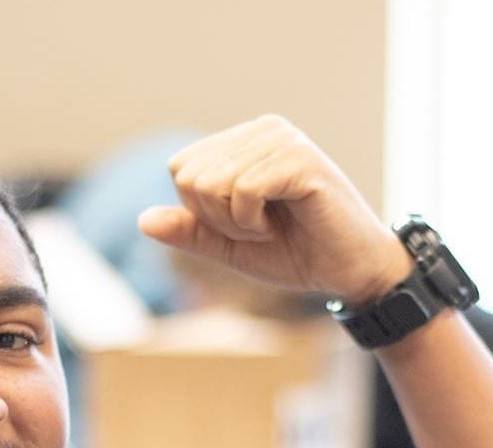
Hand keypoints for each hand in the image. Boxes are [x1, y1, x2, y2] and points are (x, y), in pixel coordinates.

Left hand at [138, 115, 412, 304]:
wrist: (349, 271)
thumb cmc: (295, 254)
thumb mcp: (229, 246)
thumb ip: (190, 231)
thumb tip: (142, 220)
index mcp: (243, 142)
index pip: (181, 169)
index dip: (201, 211)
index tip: (243, 224)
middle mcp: (262, 130)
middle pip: (190, 175)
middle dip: (216, 219)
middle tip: (260, 228)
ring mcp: (282, 139)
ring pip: (212, 183)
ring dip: (237, 223)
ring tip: (274, 225)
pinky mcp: (299, 159)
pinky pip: (242, 190)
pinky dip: (253, 221)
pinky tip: (286, 221)